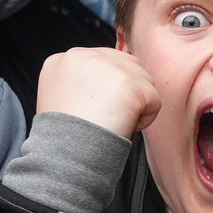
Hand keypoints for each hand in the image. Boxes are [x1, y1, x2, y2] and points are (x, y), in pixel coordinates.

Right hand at [36, 47, 159, 138]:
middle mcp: (83, 55)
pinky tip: (123, 127)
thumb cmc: (63, 138)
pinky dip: (145, 119)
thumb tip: (109, 84)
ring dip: (136, 104)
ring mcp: (108, 66)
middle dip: (126, 91)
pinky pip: (154, 98)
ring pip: (143, 79)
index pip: (103, 61)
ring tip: (113, 122)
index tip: (97, 109)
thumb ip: (79, 83)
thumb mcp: (58, 99)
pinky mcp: (130, 83)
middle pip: (126, 64)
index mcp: (64, 60)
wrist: (66, 156)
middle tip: (108, 117)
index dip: (108, 88)